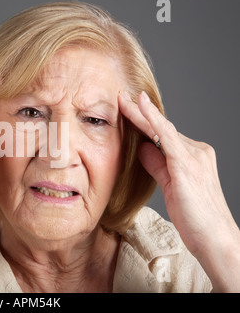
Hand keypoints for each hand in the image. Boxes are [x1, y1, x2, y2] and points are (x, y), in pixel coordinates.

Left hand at [118, 91, 239, 290]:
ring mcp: (194, 156)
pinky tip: (141, 107)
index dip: (144, 121)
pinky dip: (153, 120)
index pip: (163, 135)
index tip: (126, 108)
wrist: (215, 239)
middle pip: (161, 128)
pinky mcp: (187, 165)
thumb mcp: (170, 186)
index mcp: (192, 156)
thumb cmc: (195, 217)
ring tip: (122, 100)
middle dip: (139, 112)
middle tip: (120, 97)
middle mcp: (196, 151)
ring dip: (140, 113)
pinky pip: (167, 137)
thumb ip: (157, 166)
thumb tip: (142, 148)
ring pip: (162, 129)